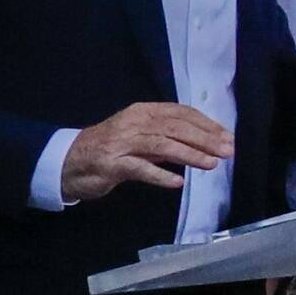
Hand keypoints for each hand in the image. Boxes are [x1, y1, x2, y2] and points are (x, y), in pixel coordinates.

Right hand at [60, 100, 234, 200]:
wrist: (68, 161)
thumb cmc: (110, 149)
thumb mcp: (141, 136)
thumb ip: (168, 136)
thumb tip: (204, 141)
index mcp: (143, 111)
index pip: (181, 113)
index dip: (206, 124)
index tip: (227, 136)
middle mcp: (133, 122)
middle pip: (175, 127)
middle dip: (204, 139)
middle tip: (227, 151)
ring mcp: (121, 143)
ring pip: (161, 145)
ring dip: (189, 155)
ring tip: (210, 164)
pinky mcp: (111, 164)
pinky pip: (139, 169)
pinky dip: (160, 175)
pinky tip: (178, 182)